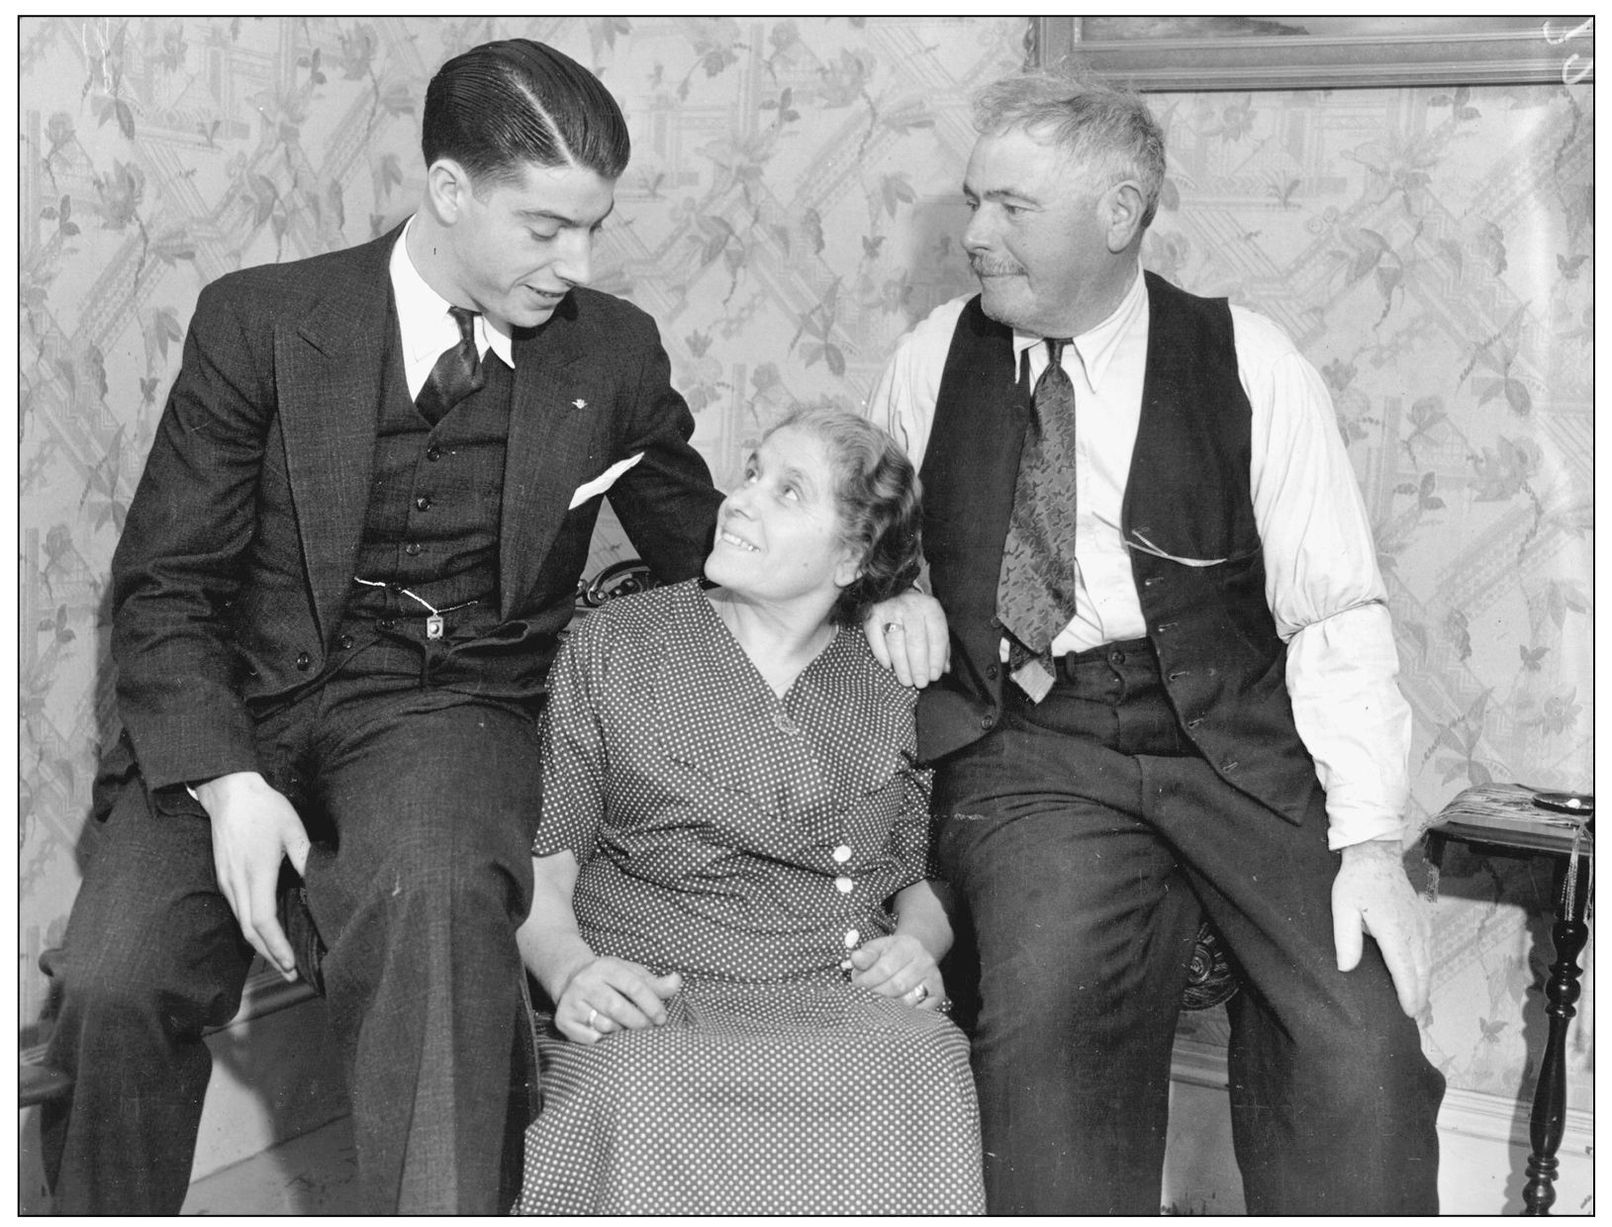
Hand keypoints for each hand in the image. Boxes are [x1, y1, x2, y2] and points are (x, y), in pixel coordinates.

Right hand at [194, 771, 311, 981]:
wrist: (228, 792)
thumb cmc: (264, 808)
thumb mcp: (293, 829)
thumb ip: (306, 858)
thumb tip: (320, 881)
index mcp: (256, 873)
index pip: (264, 921)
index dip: (276, 946)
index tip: (291, 963)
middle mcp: (237, 882)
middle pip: (250, 931)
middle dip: (269, 955)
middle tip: (289, 972)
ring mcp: (227, 881)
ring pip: (241, 922)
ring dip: (259, 943)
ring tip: (280, 958)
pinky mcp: (224, 876)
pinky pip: (237, 909)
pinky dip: (251, 927)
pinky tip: (264, 932)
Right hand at [555, 956, 682, 1044]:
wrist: (570, 978)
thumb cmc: (610, 979)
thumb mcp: (632, 974)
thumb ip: (656, 983)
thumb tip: (677, 980)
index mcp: (606, 967)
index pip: (634, 986)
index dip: (652, 1005)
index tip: (662, 1019)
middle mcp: (586, 982)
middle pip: (618, 1008)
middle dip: (639, 1022)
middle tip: (648, 1029)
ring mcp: (572, 1000)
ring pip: (604, 1024)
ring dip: (621, 1032)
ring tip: (627, 1029)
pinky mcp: (563, 1019)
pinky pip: (589, 1037)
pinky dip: (603, 1039)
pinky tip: (608, 1034)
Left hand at [848, 933, 944, 1010]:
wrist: (917, 953)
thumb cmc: (891, 953)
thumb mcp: (877, 948)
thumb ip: (865, 955)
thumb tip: (855, 959)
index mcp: (907, 946)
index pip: (884, 968)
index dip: (867, 980)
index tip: (856, 986)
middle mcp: (924, 961)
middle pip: (896, 986)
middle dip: (876, 994)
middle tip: (864, 997)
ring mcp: (934, 978)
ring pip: (908, 1000)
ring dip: (888, 1006)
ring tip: (876, 1003)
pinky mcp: (938, 994)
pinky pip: (920, 1011)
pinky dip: (904, 1013)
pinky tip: (893, 1010)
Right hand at [864, 590, 949, 687]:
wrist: (892, 590)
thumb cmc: (917, 614)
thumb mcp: (933, 623)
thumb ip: (941, 646)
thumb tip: (945, 670)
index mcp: (930, 607)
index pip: (936, 636)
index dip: (936, 659)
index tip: (934, 676)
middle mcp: (910, 606)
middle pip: (915, 641)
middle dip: (918, 666)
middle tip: (920, 683)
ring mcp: (889, 609)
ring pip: (895, 642)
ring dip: (901, 665)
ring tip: (906, 680)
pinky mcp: (872, 615)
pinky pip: (875, 637)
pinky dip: (881, 653)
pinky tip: (887, 666)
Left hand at [1332, 839, 1431, 1016]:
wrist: (1376, 856)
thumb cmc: (1356, 882)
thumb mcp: (1343, 909)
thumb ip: (1346, 939)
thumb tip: (1347, 968)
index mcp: (1394, 932)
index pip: (1405, 971)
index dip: (1409, 994)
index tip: (1409, 1013)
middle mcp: (1413, 931)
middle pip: (1421, 971)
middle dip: (1420, 995)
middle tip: (1415, 1016)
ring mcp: (1421, 925)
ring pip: (1427, 962)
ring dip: (1424, 983)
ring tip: (1418, 1003)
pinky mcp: (1422, 920)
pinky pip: (1428, 950)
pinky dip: (1426, 967)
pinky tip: (1419, 975)